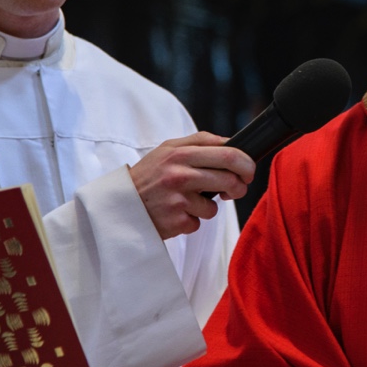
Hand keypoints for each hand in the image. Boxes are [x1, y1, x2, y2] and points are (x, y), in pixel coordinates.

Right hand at [128, 131, 254, 238]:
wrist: (118, 205)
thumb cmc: (149, 175)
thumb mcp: (168, 149)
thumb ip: (199, 142)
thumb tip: (232, 143)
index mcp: (180, 153)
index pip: (229, 153)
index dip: (246, 162)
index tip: (247, 170)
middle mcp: (179, 174)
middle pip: (230, 179)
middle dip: (240, 186)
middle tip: (237, 189)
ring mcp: (177, 199)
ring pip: (215, 206)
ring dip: (208, 207)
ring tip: (187, 202)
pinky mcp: (175, 221)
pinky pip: (198, 223)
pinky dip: (191, 220)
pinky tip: (174, 213)